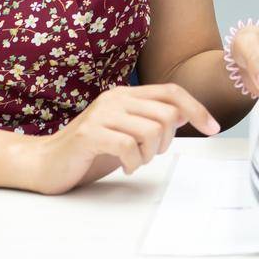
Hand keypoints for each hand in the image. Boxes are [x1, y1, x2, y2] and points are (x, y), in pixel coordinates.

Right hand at [18, 83, 219, 194]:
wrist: (45, 162)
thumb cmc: (89, 150)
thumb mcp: (126, 132)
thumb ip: (151, 120)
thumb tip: (185, 113)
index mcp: (126, 94)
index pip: (172, 92)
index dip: (197, 108)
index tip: (213, 128)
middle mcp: (115, 98)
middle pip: (167, 114)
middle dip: (167, 142)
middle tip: (149, 154)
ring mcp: (102, 114)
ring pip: (152, 130)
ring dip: (149, 155)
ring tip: (134, 161)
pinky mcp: (90, 134)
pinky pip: (129, 147)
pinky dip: (133, 162)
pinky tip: (123, 166)